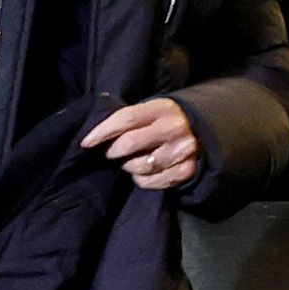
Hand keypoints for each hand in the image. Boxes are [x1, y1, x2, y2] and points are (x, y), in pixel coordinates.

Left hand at [83, 97, 201, 190]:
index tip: (86, 142)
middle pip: (130, 144)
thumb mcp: (151, 110)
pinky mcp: (186, 170)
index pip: (125, 119)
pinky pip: (152, 181)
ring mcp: (182, 150)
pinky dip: (142, 180)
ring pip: (140, 166)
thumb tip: (95, 127)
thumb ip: (129, 117)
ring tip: (130, 161)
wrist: (202, 132)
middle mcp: (174, 128)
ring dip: (128, 166)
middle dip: (113, 151)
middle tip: (111, 153)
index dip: (102, 131)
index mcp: (162, 108)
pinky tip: (143, 172)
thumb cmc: (166, 121)